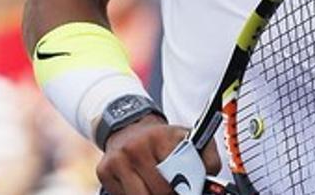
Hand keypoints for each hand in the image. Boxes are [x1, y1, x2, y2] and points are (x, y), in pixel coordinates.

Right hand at [96, 115, 220, 194]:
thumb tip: (211, 180)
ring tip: (159, 189)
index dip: (183, 189)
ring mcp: (117, 160)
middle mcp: (135, 148)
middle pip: (158, 191)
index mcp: (160, 138)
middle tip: (174, 190)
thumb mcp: (189, 137)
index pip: (176, 176)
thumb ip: (207, 158)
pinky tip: (140, 186)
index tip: (185, 190)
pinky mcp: (103, 171)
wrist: (129, 126)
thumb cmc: (162, 138)